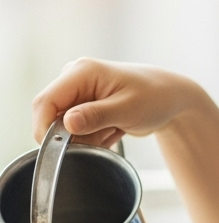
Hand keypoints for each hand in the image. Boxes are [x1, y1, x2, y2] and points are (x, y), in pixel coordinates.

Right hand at [32, 58, 204, 148]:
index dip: (44, 127)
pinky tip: (115, 130)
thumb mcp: (128, 109)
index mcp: (81, 72)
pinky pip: (79, 130)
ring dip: (89, 137)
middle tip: (104, 137)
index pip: (46, 101)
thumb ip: (96, 116)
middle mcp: (75, 79)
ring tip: (115, 130)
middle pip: (53, 115)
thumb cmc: (154, 98)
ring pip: (66, 127)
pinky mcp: (85, 105)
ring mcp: (79, 93)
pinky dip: (95, 137)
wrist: (171, 99)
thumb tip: (67, 124)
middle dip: (73, 135)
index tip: (55, 150)